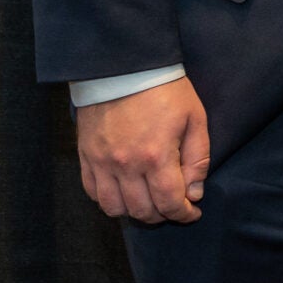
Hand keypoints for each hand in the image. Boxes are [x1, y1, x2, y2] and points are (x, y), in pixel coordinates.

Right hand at [74, 77, 210, 224]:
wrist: (124, 67)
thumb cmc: (165, 90)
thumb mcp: (195, 119)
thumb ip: (197, 160)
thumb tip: (195, 193)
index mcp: (156, 157)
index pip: (169, 203)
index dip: (183, 214)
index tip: (192, 213)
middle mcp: (125, 165)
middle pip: (142, 211)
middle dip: (162, 215)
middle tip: (173, 207)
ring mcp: (102, 162)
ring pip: (114, 208)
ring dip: (134, 212)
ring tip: (149, 203)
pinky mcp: (85, 156)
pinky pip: (92, 192)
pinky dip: (108, 200)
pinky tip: (124, 192)